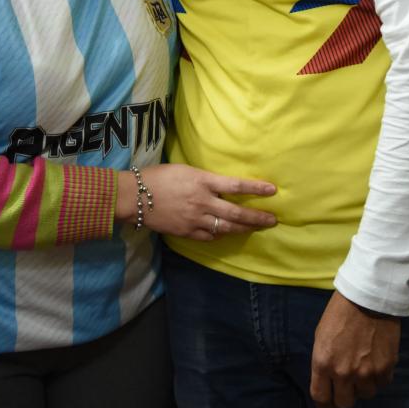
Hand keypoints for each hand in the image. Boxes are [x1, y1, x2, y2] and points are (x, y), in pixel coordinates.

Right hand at [116, 164, 275, 238]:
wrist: (135, 196)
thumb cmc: (158, 176)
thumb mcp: (185, 170)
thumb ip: (204, 180)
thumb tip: (221, 186)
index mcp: (202, 182)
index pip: (236, 185)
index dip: (256, 188)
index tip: (272, 190)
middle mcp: (203, 202)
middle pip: (236, 213)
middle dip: (257, 218)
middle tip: (272, 220)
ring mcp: (195, 220)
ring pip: (226, 228)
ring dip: (243, 229)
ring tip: (255, 228)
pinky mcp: (187, 232)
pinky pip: (209, 237)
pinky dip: (220, 235)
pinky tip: (226, 233)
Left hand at [310, 291, 400, 407]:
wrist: (368, 297)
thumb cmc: (340, 312)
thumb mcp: (322, 336)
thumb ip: (324, 361)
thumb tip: (329, 380)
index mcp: (323, 362)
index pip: (321, 398)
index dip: (325, 406)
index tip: (329, 405)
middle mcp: (343, 372)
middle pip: (344, 403)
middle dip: (344, 397)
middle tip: (348, 387)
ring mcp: (366, 372)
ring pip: (365, 395)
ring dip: (364, 385)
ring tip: (364, 367)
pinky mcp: (385, 368)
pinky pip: (382, 384)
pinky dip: (379, 377)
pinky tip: (377, 362)